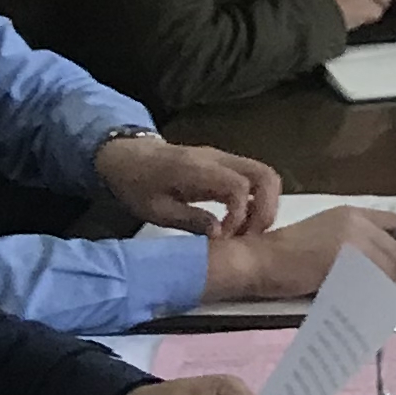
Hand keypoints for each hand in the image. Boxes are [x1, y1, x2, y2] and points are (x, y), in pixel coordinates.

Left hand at [93, 134, 279, 238]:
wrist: (128, 157)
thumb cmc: (138, 184)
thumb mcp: (155, 210)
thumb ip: (190, 220)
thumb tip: (221, 234)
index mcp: (196, 168)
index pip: (239, 186)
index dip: (240, 215)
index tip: (225, 236)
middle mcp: (217, 158)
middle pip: (265, 175)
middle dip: (267, 210)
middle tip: (250, 237)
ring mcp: (224, 159)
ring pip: (266, 175)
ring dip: (266, 205)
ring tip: (247, 232)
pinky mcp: (226, 165)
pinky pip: (255, 178)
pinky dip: (258, 201)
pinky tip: (241, 222)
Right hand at [206, 201, 395, 302]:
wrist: (260, 259)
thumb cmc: (287, 253)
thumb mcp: (328, 236)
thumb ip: (357, 242)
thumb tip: (386, 263)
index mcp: (352, 213)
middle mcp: (356, 224)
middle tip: (392, 291)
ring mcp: (350, 244)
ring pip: (386, 271)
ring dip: (384, 288)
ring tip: (373, 300)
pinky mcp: (342, 265)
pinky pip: (369, 285)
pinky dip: (370, 297)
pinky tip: (361, 305)